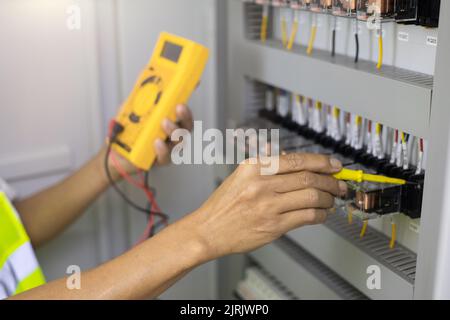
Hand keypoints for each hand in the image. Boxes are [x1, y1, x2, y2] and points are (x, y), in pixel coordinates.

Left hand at [101, 104, 193, 180]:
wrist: (115, 152)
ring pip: (179, 142)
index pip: (183, 115)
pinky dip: (163, 149)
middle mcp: (171, 136)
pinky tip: (156, 142)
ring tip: (163, 122)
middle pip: (186, 127)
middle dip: (185, 117)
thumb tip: (142, 85)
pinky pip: (166, 157)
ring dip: (174, 130)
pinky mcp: (159, 161)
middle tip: (177, 108)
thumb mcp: (131, 111)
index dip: (187, 106)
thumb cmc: (127, 131)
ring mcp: (167, 149)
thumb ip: (138, 100)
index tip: (185, 97)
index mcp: (168, 122)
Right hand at [186, 153, 346, 261]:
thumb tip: (288, 154)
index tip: (334, 165)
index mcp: (254, 167)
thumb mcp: (239, 175)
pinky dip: (320, 215)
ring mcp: (268, 206)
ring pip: (311, 197)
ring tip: (331, 200)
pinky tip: (321, 213)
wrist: (208, 230)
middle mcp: (261, 184)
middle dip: (330, 181)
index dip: (321, 162)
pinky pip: (306, 217)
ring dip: (328, 198)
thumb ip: (264, 163)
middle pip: (308, 178)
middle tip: (339, 184)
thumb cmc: (223, 205)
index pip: (296, 160)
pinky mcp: (273, 226)